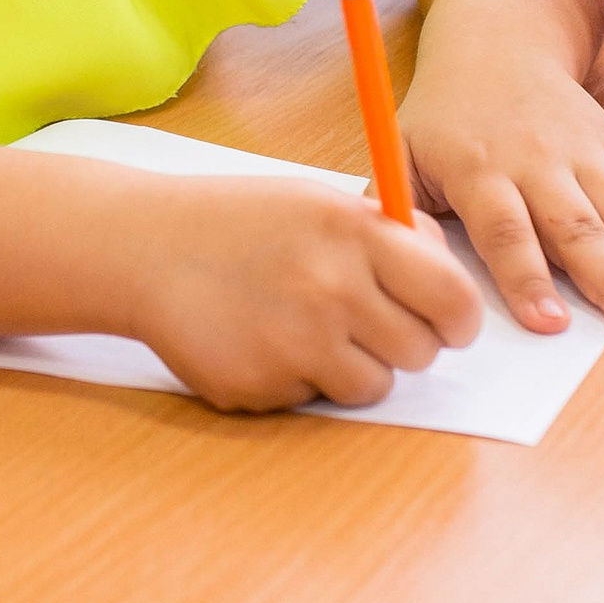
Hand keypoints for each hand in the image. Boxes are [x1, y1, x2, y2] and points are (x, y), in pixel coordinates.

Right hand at [133, 174, 483, 410]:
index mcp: (355, 235)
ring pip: (373, 387)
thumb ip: (390, 235)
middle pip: (420, 353)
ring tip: (310, 330)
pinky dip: (298, 380)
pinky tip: (263, 341)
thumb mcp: (320, 202)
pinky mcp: (261, 386)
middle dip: (405, 344)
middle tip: (370, 325)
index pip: (453, 298)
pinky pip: (313, 400)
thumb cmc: (241, 222)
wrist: (144, 249)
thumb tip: (448, 274)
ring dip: (354, 368)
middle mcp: (332, 289)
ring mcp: (295, 344)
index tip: (448, 322)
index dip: (459, 319)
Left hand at [400, 0, 603, 334]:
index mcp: (480, 169)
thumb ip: (394, 206)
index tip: (550, 324)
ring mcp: (582, 151)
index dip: (527, 278)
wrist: (499, 42)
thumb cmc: (444, 114)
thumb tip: (391, 264)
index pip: (506, 231)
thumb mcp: (402, 149)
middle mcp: (537, 160)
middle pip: (577, 227)